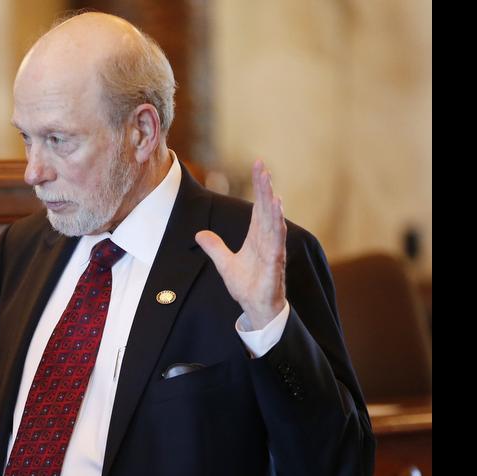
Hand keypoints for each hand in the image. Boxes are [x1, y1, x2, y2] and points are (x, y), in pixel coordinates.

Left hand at [195, 159, 286, 328]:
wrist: (256, 308)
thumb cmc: (247, 286)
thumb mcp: (224, 264)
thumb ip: (214, 247)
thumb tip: (200, 234)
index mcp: (257, 237)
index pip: (258, 206)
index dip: (259, 187)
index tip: (258, 166)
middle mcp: (267, 239)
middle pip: (266, 208)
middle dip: (265, 188)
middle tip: (262, 166)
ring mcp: (273, 250)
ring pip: (274, 222)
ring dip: (272, 204)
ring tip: (270, 187)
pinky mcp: (275, 263)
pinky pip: (276, 242)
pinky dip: (277, 228)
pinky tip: (277, 213)